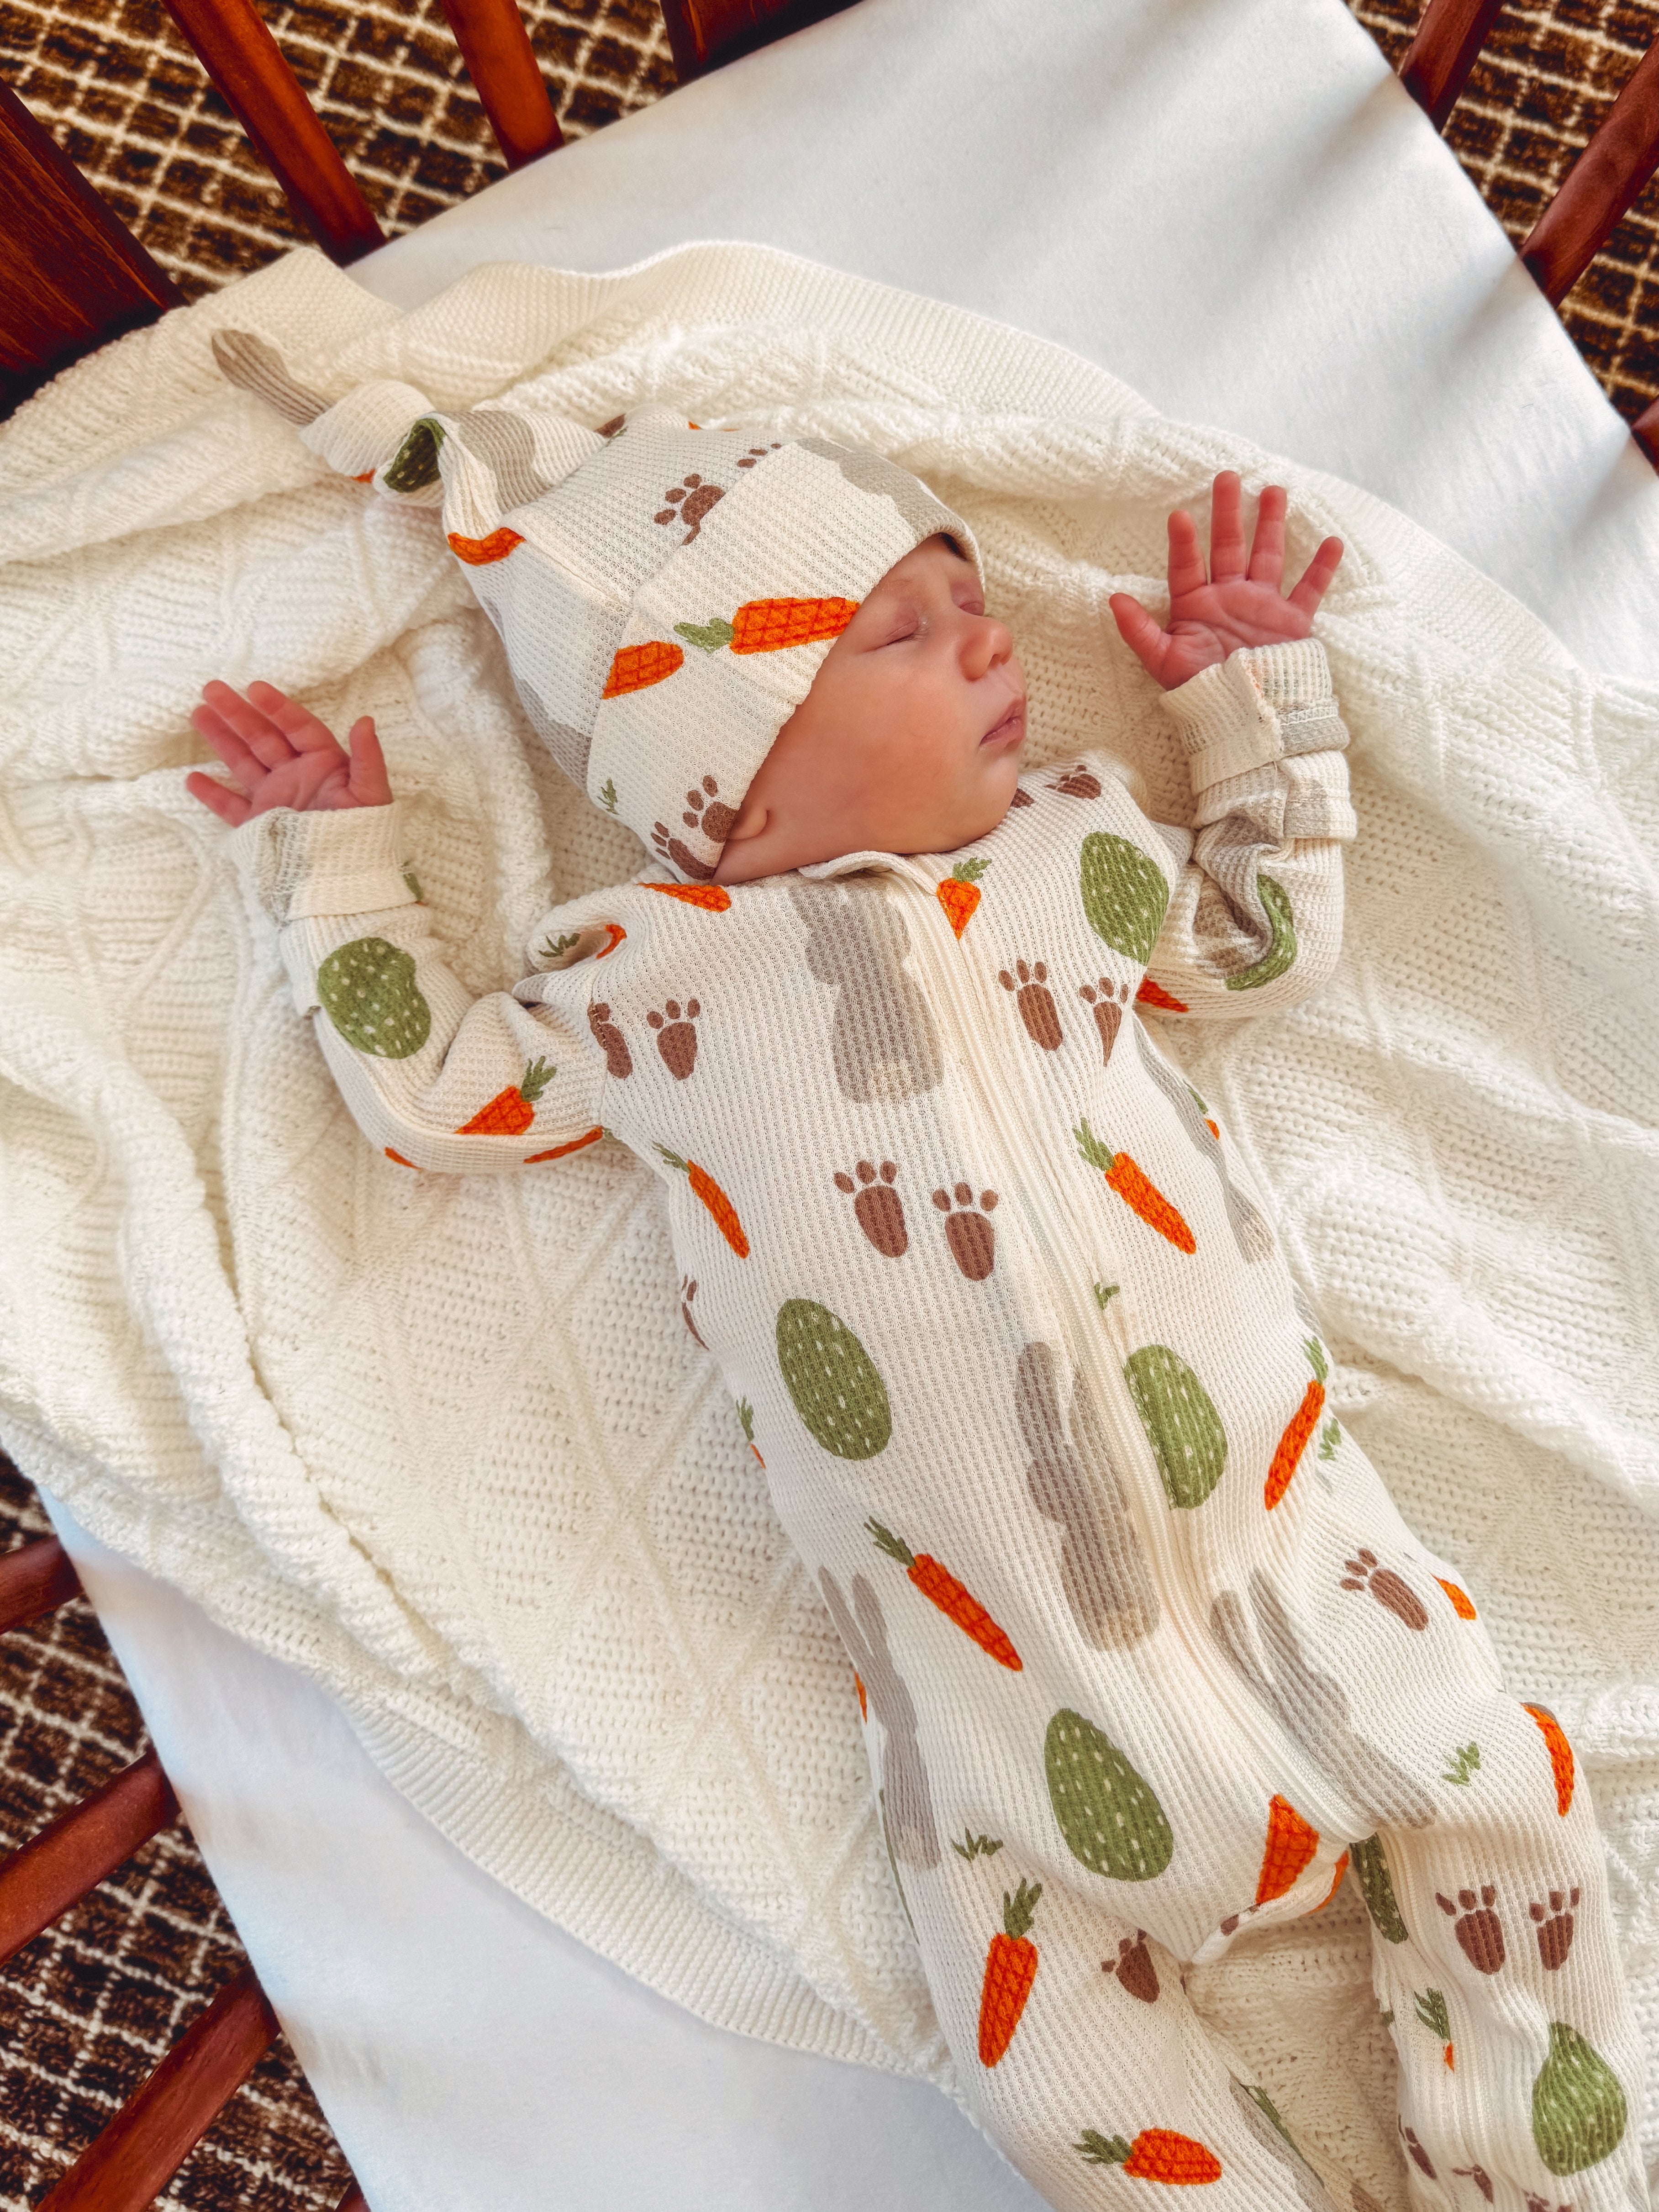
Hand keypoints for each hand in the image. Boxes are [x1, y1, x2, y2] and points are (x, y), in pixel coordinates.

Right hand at [185, 680, 390, 825]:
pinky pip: (232, 807)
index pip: (299, 728)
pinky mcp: (261, 825)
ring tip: (197, 714)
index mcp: (325, 765)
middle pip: (264, 738)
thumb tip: (365, 720)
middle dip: (238, 714)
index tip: (254, 688)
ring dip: (221, 740)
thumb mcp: (371, 795)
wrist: (345, 882)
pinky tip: (193, 778)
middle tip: (211, 689)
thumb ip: (367, 758)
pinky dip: (213, 794)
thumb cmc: (365, 837)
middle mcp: (298, 777)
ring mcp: (277, 800)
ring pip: (244, 763)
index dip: (277, 708)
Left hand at [1109, 472, 1343, 691]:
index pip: (1188, 565)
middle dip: (1228, 513)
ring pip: (1267, 555)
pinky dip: (1322, 569)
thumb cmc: (1200, 691)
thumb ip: (1140, 630)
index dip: (1184, 542)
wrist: (1242, 718)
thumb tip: (1113, 599)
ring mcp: (1261, 606)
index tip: (1180, 516)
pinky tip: (1332, 542)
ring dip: (1270, 524)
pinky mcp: (1291, 621)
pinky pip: (1309, 590)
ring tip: (1273, 490)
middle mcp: (1229, 598)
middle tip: (1226, 477)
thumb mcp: (1164, 661)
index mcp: (1197, 605)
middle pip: (1229, 546)